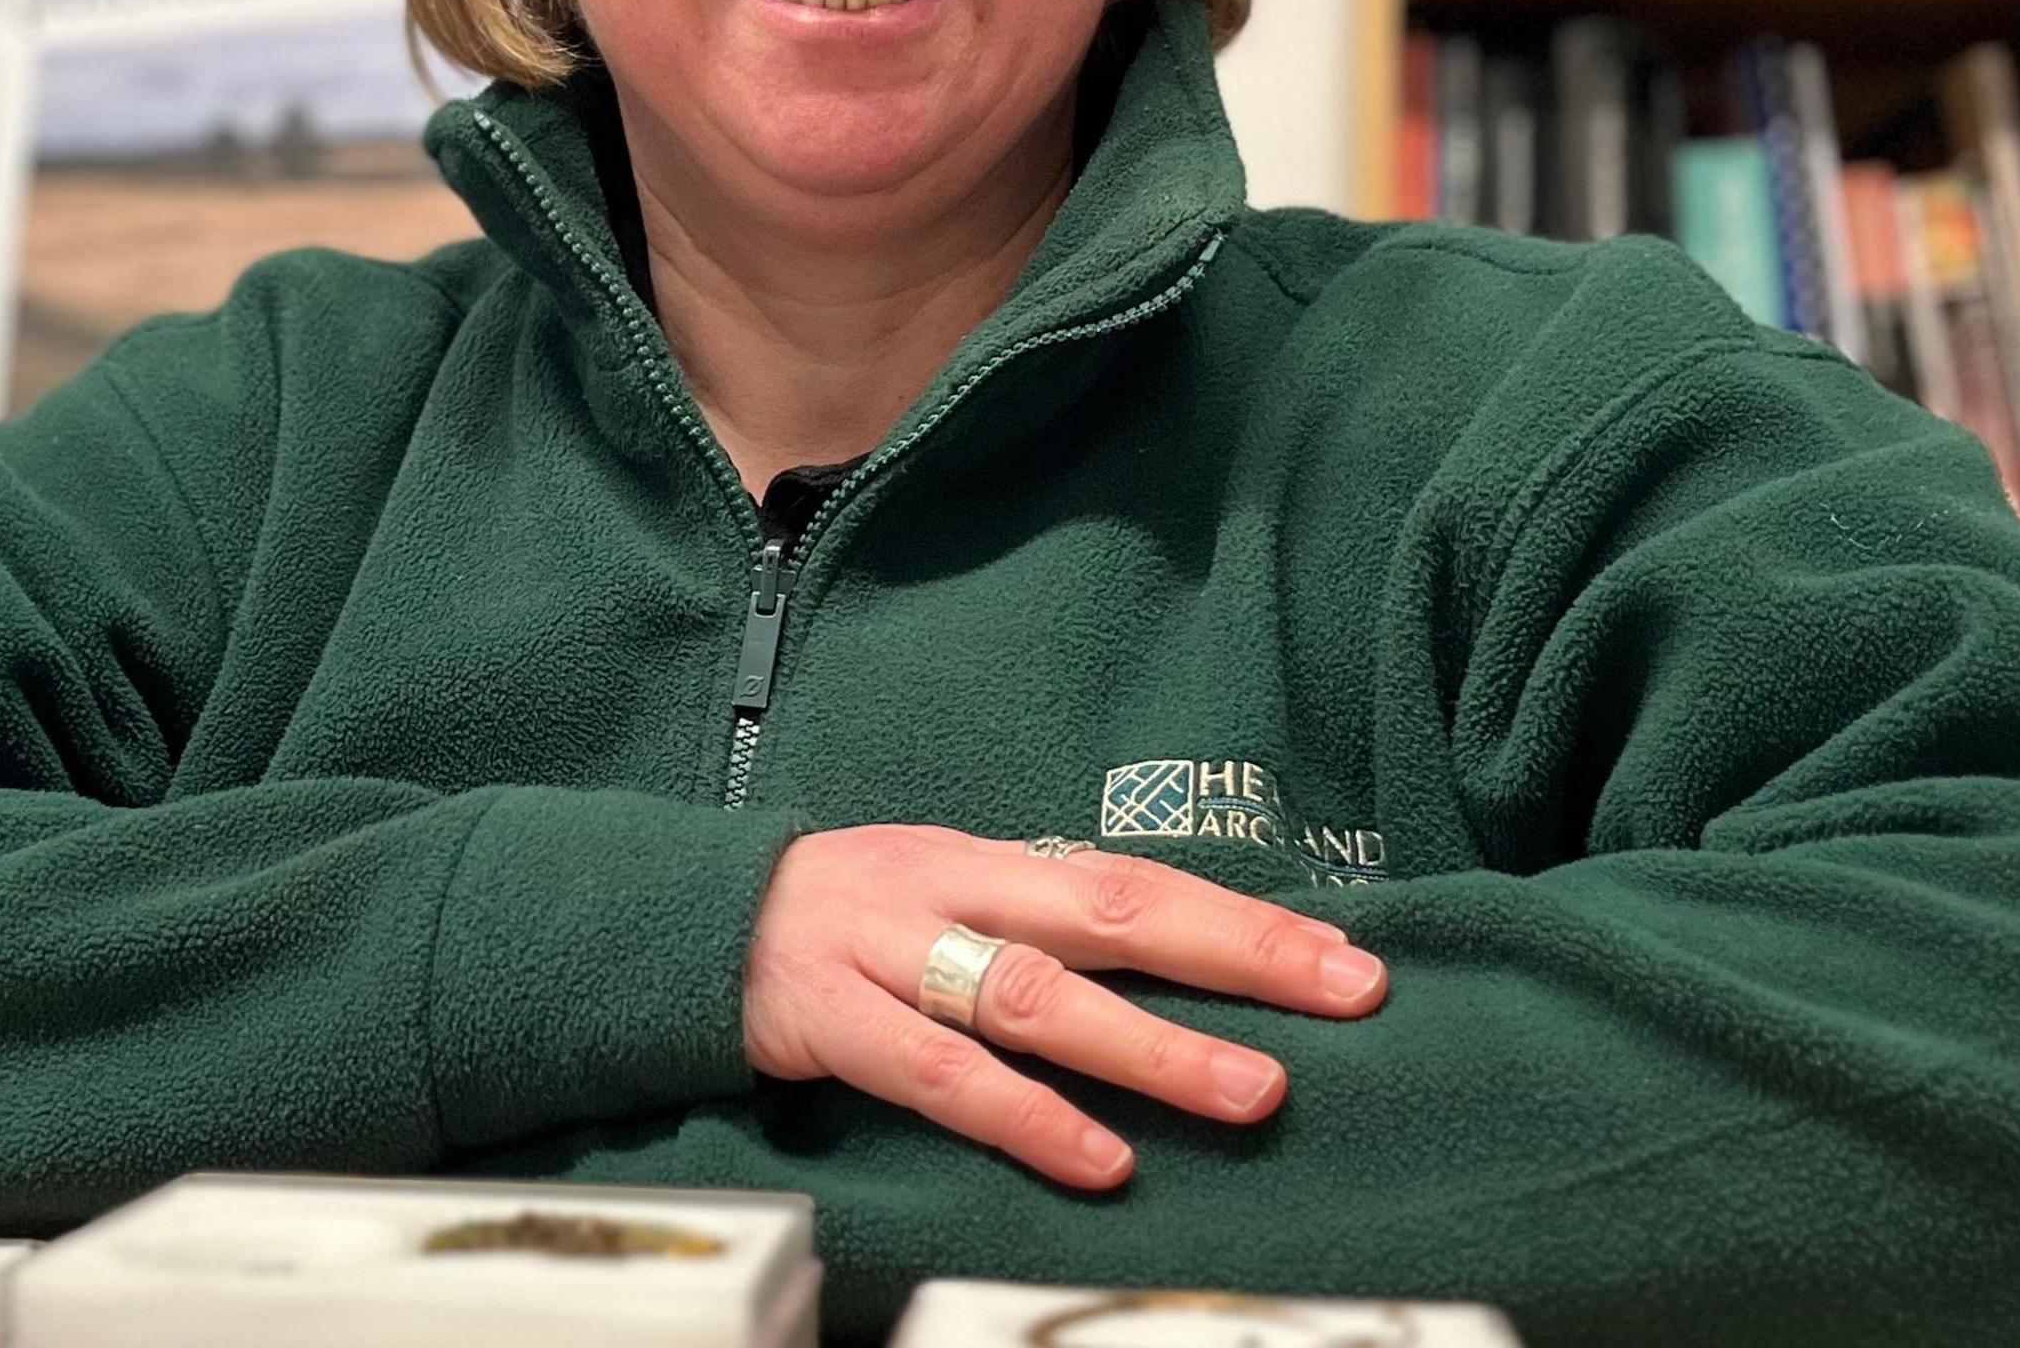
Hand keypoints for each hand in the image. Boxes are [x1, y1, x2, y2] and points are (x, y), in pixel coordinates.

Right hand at [740, 825, 1385, 1189]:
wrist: (672, 925)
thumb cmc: (834, 922)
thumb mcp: (938, 895)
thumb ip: (1036, 926)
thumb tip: (1179, 966)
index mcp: (985, 859)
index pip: (1137, 880)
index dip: (1244, 919)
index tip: (1347, 958)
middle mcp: (948, 893)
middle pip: (1110, 914)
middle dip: (1236, 953)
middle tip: (1342, 991)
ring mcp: (889, 957)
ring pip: (1036, 998)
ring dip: (1151, 1048)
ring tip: (1250, 1092)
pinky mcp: (835, 1023)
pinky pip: (943, 1078)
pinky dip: (1027, 1120)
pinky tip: (1100, 1160)